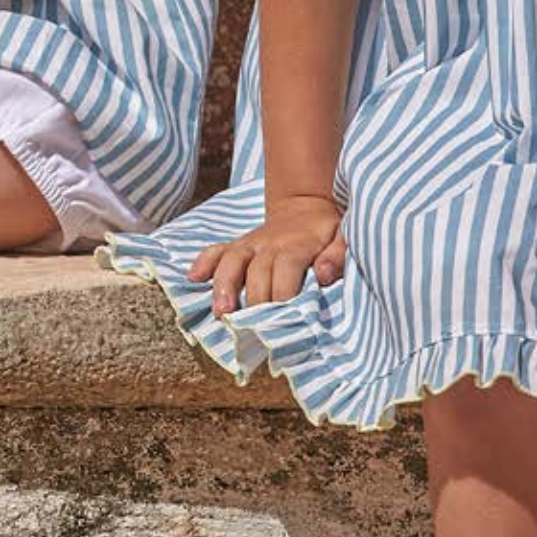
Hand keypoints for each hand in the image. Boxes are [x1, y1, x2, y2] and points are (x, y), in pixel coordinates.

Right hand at [188, 194, 345, 318]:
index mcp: (296, 246)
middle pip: (257, 273)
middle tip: (251, 331)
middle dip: (253, 302)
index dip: (282, 297)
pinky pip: (217, 250)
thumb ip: (337, 256)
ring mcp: (250, 244)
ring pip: (232, 261)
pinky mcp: (239, 245)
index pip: (285, 271)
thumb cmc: (327, 230)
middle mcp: (269, 244)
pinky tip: (193, 279)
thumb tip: (324, 274)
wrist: (305, 205)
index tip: (281, 324)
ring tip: (220, 312)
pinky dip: (203, 262)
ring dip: (224, 286)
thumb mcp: (343, 237)